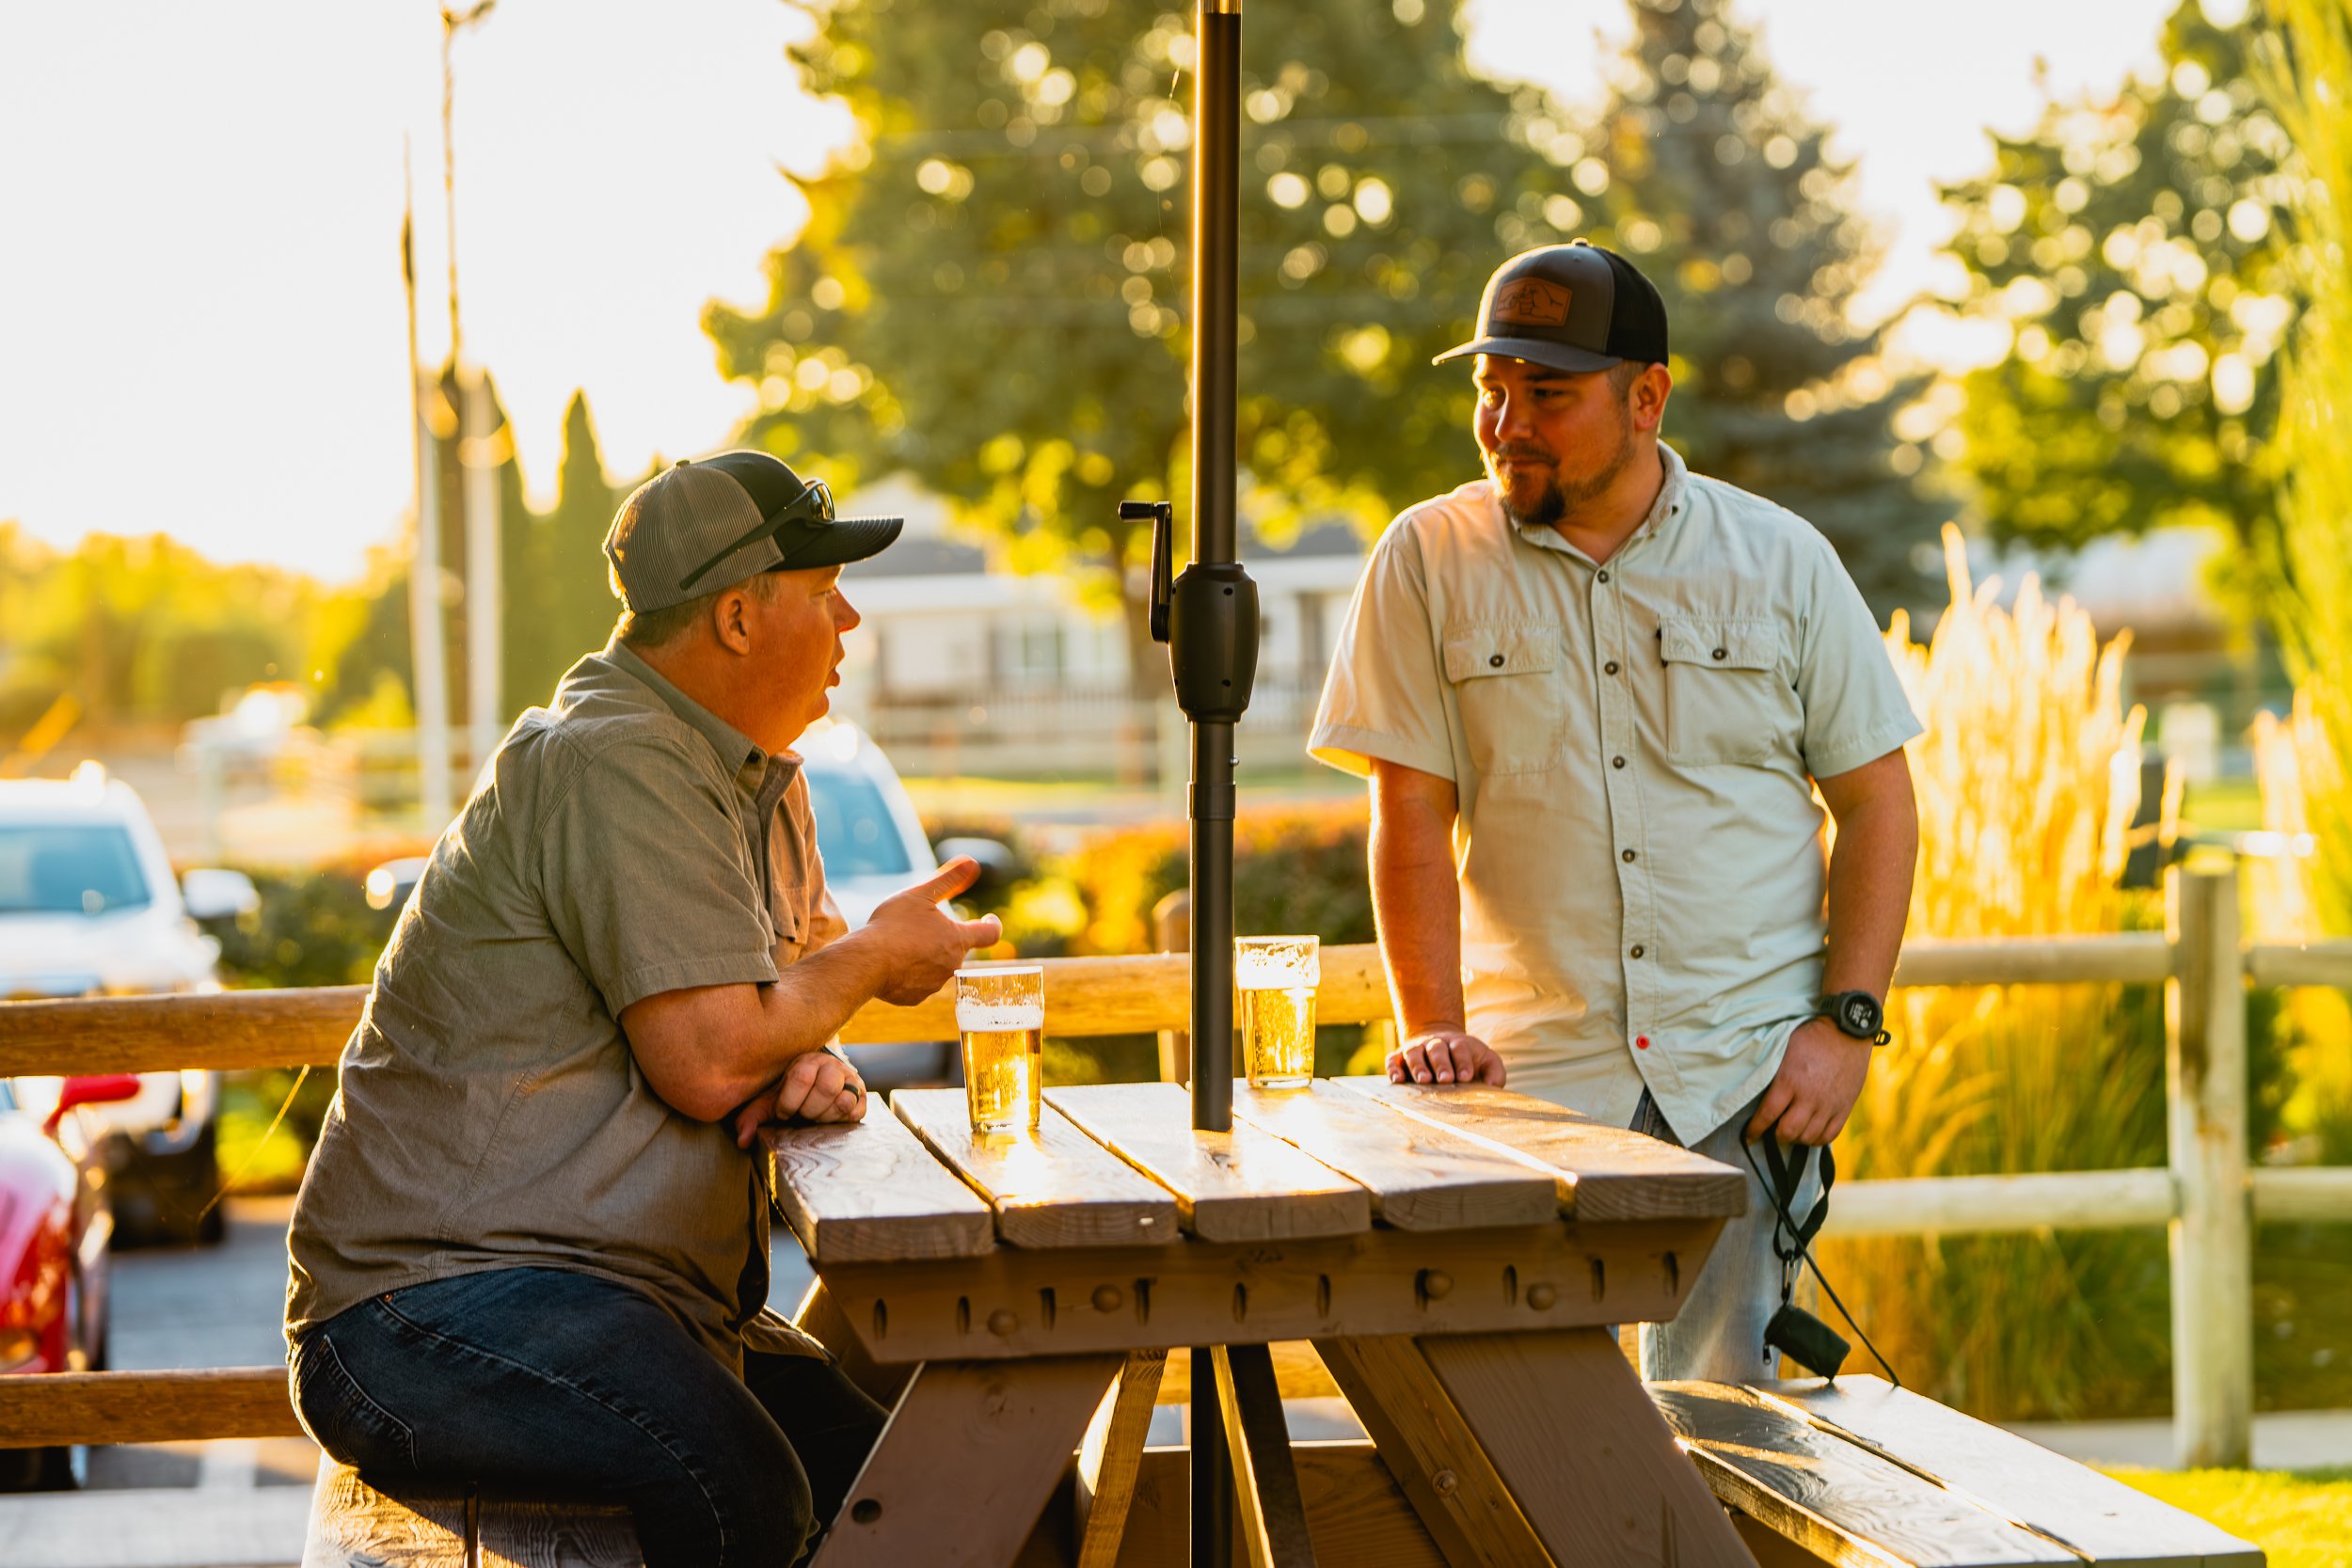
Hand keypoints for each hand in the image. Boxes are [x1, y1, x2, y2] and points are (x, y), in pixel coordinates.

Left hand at [733, 1049, 866, 1146]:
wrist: (816, 1088)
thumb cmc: (790, 1095)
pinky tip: (828, 1120)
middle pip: (827, 1088)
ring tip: (814, 1117)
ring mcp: (850, 1081)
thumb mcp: (769, 1101)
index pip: (802, 1076)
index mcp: (807, 1061)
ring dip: (825, 1116)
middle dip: (809, 1109)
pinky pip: (855, 1112)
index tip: (783, 1112)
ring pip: (843, 1100)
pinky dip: (840, 1121)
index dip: (789, 1101)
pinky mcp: (861, 1099)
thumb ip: (752, 1117)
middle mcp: (832, 1066)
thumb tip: (743, 1141)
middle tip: (801, 1115)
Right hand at [862, 858, 1003, 1005]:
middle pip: (955, 949)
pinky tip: (891, 964)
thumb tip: (972, 863)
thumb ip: (949, 879)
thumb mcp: (920, 894)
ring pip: (934, 967)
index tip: (987, 919)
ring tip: (899, 945)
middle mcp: (952, 965)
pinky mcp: (914, 998)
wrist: (866, 963)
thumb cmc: (893, 926)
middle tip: (917, 927)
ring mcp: (933, 984)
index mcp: (958, 939)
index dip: (991, 924)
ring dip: (924, 956)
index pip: (990, 933)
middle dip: (942, 938)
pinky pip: (916, 983)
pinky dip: (908, 974)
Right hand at [1388, 1029, 1506, 1085]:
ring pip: (1414, 1053)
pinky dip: (1393, 1068)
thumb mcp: (1486, 1061)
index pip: (1460, 1049)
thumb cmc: (1468, 1060)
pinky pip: (1393, 1060)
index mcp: (1458, 1044)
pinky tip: (1397, 1080)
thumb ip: (1494, 1072)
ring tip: (1423, 1081)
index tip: (1466, 1077)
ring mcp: (1416, 1049)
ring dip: (1418, 1066)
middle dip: (1441, 1064)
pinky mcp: (1400, 1057)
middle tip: (1446, 1080)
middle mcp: (1436, 1044)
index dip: (1462, 1062)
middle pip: (1436, 1050)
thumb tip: (1493, 1086)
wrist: (1442, 1043)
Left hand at [1745, 1017, 1872, 1145]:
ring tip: (1791, 1132)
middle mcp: (1809, 1096)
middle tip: (1772, 1132)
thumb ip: (1772, 1074)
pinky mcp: (1845, 1107)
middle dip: (1776, 1137)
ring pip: (1808, 1137)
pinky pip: (1829, 1135)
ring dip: (1796, 1139)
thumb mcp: (1784, 1050)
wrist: (1847, 1032)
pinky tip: (1810, 1134)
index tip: (1749, 1137)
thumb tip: (1757, 1092)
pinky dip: (1817, 1140)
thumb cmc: (1811, 1038)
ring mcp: (1829, 1104)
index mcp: (1790, 1080)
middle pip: (1788, 1131)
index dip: (1755, 1129)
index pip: (1767, 1114)